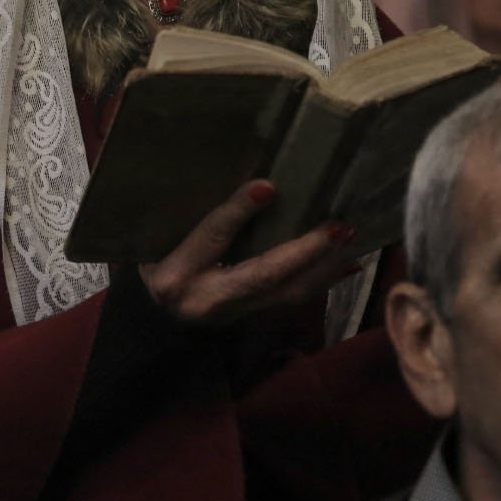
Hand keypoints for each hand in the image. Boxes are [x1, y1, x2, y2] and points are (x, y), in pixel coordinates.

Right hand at [140, 179, 359, 325]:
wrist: (151, 318)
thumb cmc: (153, 260)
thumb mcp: (156, 237)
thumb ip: (188, 213)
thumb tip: (248, 181)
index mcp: (174, 273)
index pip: (211, 238)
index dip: (238, 212)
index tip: (268, 187)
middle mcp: (206, 300)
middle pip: (263, 276)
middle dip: (305, 252)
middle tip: (338, 226)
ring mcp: (232, 315)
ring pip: (286, 293)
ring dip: (323, 266)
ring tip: (350, 238)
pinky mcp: (251, 319)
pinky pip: (292, 299)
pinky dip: (321, 279)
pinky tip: (347, 262)